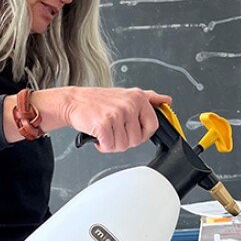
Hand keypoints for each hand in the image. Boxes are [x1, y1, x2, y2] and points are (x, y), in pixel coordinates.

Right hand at [36, 87, 171, 152]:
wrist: (74, 101)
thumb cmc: (99, 101)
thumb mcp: (127, 94)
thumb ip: (149, 99)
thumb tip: (166, 100)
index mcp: (138, 98)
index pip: (153, 126)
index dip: (142, 134)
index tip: (132, 131)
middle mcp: (129, 104)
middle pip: (137, 140)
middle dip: (124, 140)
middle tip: (114, 130)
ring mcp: (116, 114)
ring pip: (123, 145)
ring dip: (112, 144)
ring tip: (106, 131)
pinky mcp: (103, 125)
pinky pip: (109, 146)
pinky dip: (102, 146)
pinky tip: (98, 135)